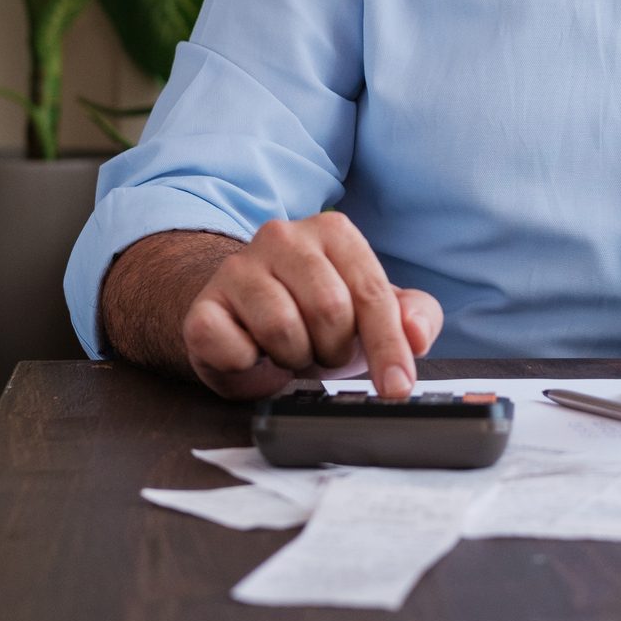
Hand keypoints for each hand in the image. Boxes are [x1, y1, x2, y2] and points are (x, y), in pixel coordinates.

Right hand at [182, 211, 442, 400]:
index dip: (388, 347)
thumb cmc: (317, 314)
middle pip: (329, 309)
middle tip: (325, 352)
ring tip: (290, 349)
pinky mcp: (203, 308)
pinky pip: (235, 349)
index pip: (370, 293)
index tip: (398, 388)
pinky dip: (251, 366)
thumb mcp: (373, 313)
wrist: (242, 319)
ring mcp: (237, 268)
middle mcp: (282, 237)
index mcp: (332, 232)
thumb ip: (414, 315)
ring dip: (295, 358)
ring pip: (282, 329)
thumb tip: (417, 335)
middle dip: (335, 349)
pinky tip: (253, 354)